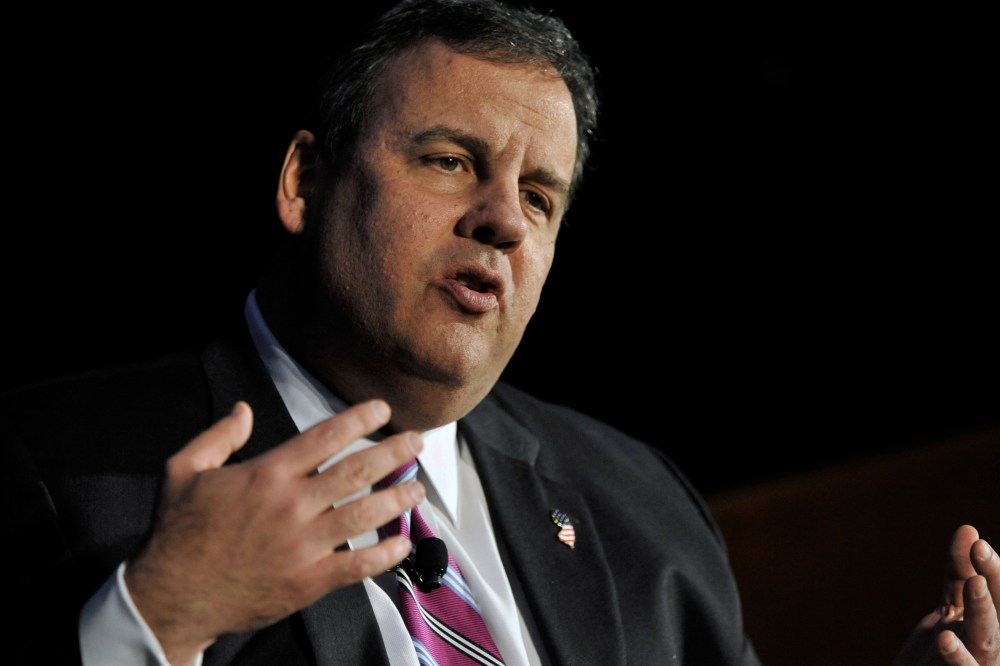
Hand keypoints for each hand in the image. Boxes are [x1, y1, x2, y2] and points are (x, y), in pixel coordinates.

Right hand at [124, 399, 422, 665]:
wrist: (170, 597)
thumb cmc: (178, 533)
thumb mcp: (182, 471)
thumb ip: (217, 436)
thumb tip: (244, 410)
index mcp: (266, 474)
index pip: (325, 437)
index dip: (359, 419)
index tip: (382, 409)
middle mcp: (290, 505)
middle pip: (356, 470)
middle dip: (393, 451)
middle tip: (416, 442)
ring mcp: (302, 545)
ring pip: (364, 514)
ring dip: (397, 498)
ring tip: (418, 488)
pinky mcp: (306, 581)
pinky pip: (356, 566)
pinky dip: (384, 555)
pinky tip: (402, 544)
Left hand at [894, 525, 999, 664]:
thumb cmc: (940, 651)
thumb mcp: (951, 606)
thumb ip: (959, 571)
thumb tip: (969, 528)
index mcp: (994, 622)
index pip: (999, 592)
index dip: (992, 568)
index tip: (977, 544)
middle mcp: (994, 644)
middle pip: (999, 610)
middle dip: (994, 580)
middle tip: (981, 550)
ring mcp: (983, 663)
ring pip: (988, 639)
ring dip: (983, 610)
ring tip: (974, 583)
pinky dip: (959, 657)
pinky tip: (944, 638)